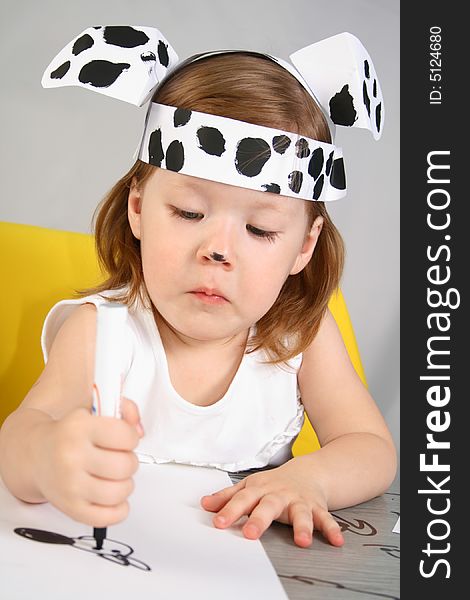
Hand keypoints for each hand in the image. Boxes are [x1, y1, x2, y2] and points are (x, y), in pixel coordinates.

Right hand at [31, 398, 143, 526]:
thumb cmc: (70, 434)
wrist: (35, 455)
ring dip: (125, 484)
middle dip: (129, 461)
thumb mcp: (95, 409)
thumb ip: (126, 410)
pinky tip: (112, 498)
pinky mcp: (70, 508)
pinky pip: (106, 517)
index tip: (124, 439)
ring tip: (115, 477)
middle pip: (125, 465)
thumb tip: (139, 431)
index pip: (125, 436)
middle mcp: (72, 456)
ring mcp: (70, 485)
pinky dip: (118, 510)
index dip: (131, 438)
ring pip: (120, 491)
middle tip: (119, 459)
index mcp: (80, 427)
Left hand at [201, 456, 343, 547]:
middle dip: (260, 519)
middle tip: (251, 534)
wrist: (309, 470)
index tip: (219, 523)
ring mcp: (299, 501)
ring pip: (300, 513)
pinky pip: (326, 518)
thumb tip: (205, 505)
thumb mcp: (249, 486)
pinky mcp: (317, 508)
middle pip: (269, 506)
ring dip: (302, 526)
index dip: (230, 511)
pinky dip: (332, 529)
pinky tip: (336, 541)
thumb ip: (228, 497)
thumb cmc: (274, 483)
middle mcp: (279, 495)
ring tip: (302, 541)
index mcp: (260, 490)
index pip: (242, 500)